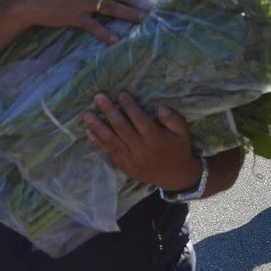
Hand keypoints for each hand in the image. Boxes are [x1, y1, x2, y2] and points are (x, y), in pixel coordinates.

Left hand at [82, 93, 200, 190]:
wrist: (175, 176)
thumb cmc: (179, 150)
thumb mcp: (184, 133)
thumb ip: (174, 119)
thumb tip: (160, 107)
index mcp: (156, 139)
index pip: (139, 119)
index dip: (129, 106)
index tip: (120, 94)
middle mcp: (141, 149)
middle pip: (122, 128)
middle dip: (109, 111)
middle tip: (98, 97)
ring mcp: (131, 160)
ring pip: (112, 141)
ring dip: (98, 127)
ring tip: (87, 115)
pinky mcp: (124, 167)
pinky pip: (109, 154)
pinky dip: (99, 143)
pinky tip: (89, 133)